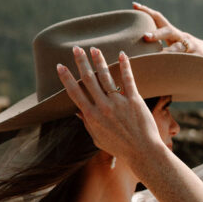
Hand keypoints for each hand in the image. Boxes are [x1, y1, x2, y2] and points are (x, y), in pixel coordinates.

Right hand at [56, 46, 164, 164]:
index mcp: (91, 116)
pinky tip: (122, 54)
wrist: (142, 152)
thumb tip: (77, 111)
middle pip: (89, 79)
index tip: (60, 66)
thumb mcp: (97, 138)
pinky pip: (128, 79)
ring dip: (99, 61)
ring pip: (106, 76)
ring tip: (94, 49)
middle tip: (76, 49)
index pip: (75, 92)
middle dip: (81, 62)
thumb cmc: (119, 148)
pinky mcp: (134, 100)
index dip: (66, 78)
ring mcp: (119, 102)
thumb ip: (87, 123)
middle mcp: (103, 107)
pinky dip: (125, 66)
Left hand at [132, 1, 202, 69]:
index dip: (147, 11)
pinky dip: (179, 66)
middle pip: (169, 31)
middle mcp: (182, 37)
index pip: (159, 18)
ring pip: (177, 49)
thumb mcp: (176, 45)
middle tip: (145, 37)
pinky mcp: (198, 59)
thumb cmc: (190, 53)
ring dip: (167, 53)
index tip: (135, 4)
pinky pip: (187, 62)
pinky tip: (171, 72)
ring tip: (155, 58)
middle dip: (157, 34)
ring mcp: (191, 48)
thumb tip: (141, 45)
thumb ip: (161, 45)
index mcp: (175, 33)